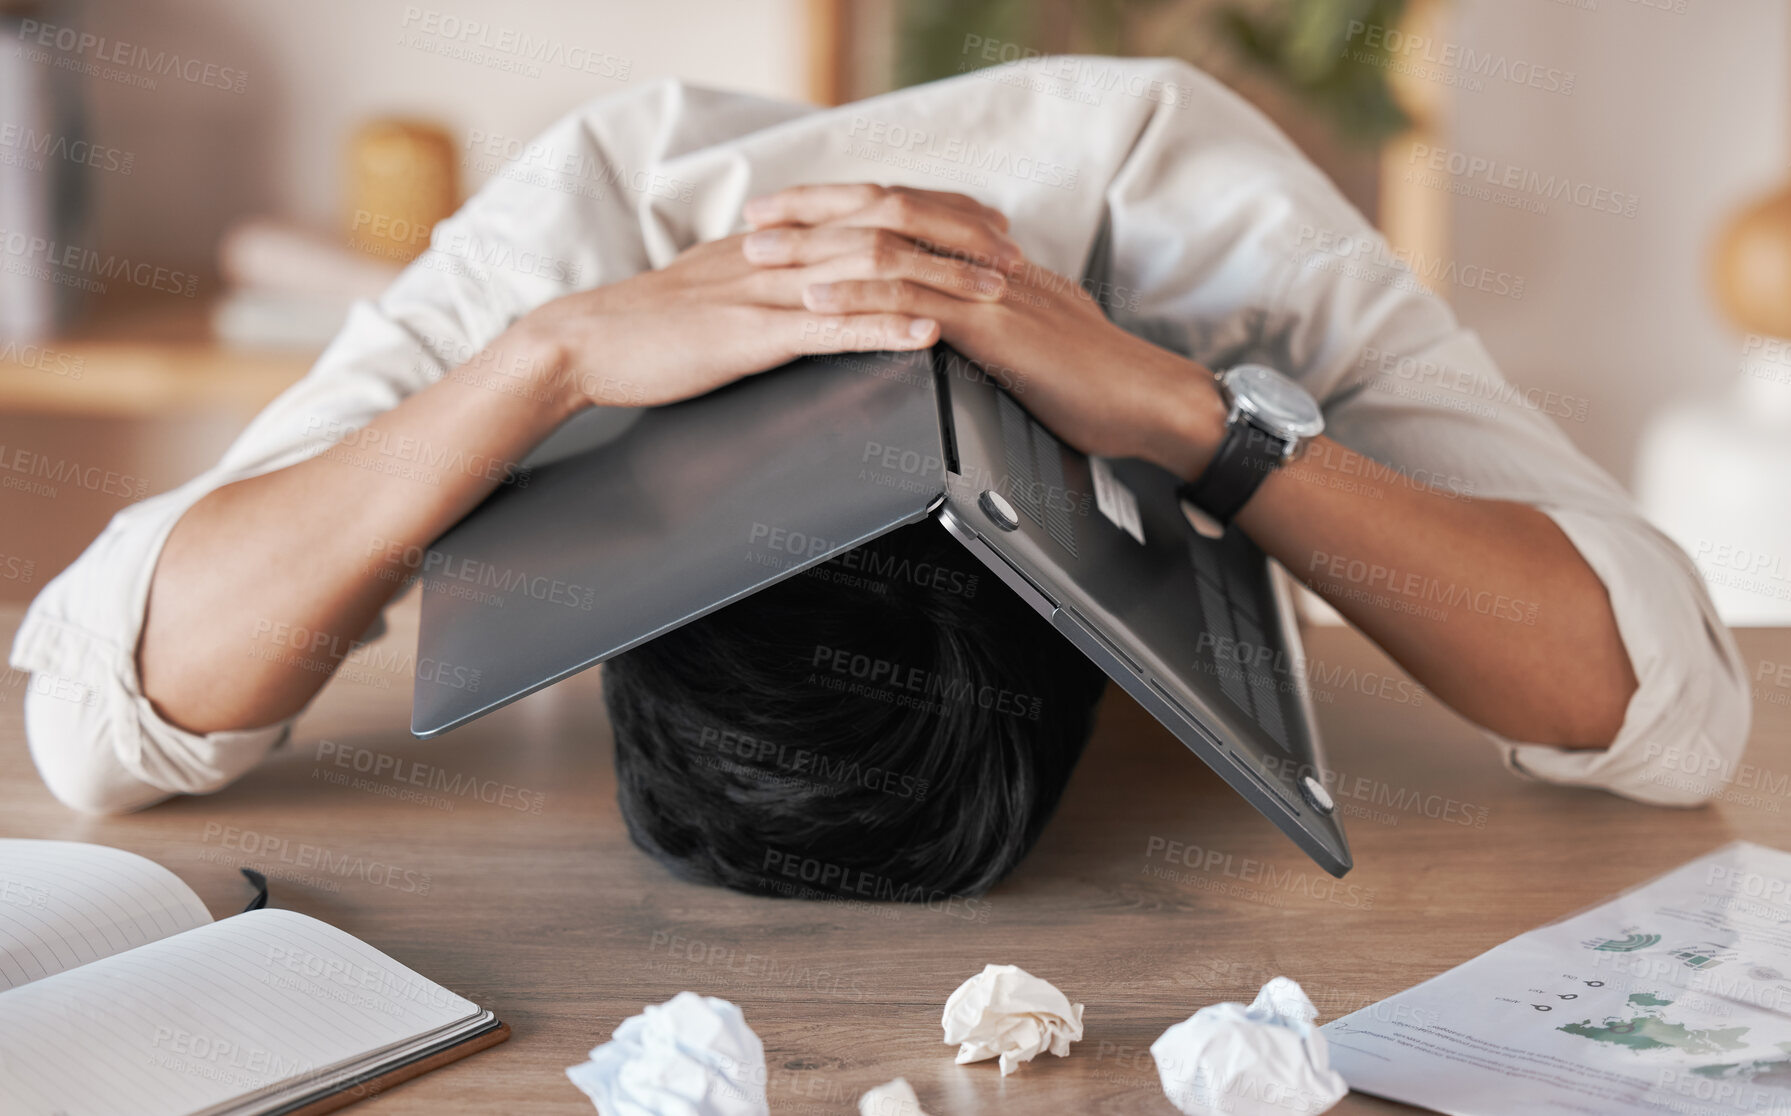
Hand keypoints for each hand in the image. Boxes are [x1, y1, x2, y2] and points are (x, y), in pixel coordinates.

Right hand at [502, 186, 1027, 417]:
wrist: (582, 343)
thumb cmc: (649, 326)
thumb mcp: (721, 286)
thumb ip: (772, 275)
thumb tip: (816, 279)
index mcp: (776, 238)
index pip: (870, 206)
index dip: (935, 210)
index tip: (986, 222)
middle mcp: (779, 251)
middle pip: (885, 223)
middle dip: (957, 234)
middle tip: (1013, 248)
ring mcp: (766, 290)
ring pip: (868, 270)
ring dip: (939, 280)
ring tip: (993, 293)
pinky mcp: (748, 335)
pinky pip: (827, 326)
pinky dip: (882, 328)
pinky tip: (925, 338)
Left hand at [741, 183, 1227, 477]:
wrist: (1147, 403)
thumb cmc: (1095, 384)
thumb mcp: (1031, 337)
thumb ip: (991, 320)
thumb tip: (955, 322)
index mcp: (988, 260)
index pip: (903, 213)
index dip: (842, 207)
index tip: (789, 212)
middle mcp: (983, 260)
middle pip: (883, 211)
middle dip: (811, 212)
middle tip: (755, 217)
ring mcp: (986, 288)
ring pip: (887, 247)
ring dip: (815, 248)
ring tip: (760, 254)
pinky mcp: (992, 326)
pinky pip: (913, 299)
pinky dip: (857, 294)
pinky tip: (816, 299)